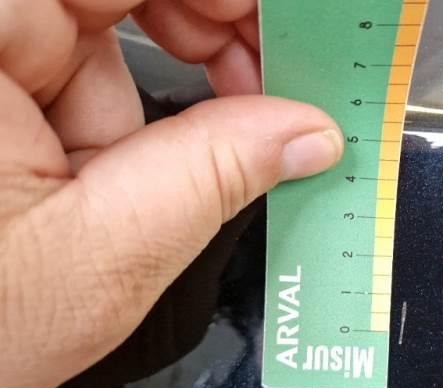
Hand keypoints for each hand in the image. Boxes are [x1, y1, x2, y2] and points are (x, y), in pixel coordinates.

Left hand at [0, 0, 342, 387]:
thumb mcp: (103, 260)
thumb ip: (212, 177)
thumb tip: (307, 132)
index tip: (289, 24)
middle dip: (212, 23)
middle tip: (277, 80)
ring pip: (114, 26)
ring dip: (180, 76)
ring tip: (227, 138)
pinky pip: (87, 67)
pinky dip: (138, 107)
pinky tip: (155, 158)